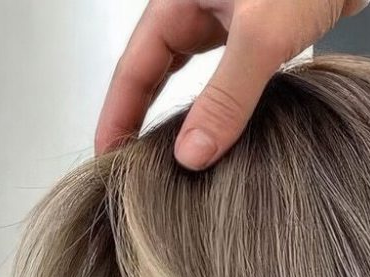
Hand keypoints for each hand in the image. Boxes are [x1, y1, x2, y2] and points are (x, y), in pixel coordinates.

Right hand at [94, 0, 369, 167]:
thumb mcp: (261, 37)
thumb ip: (226, 99)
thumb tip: (192, 155)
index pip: (132, 68)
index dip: (118, 117)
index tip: (108, 158)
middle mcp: (195, 5)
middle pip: (154, 70)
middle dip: (141, 117)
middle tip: (134, 166)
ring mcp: (226, 15)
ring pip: (190, 72)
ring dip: (181, 111)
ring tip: (172, 155)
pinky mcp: (258, 27)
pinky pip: (225, 72)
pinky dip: (219, 102)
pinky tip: (223, 126)